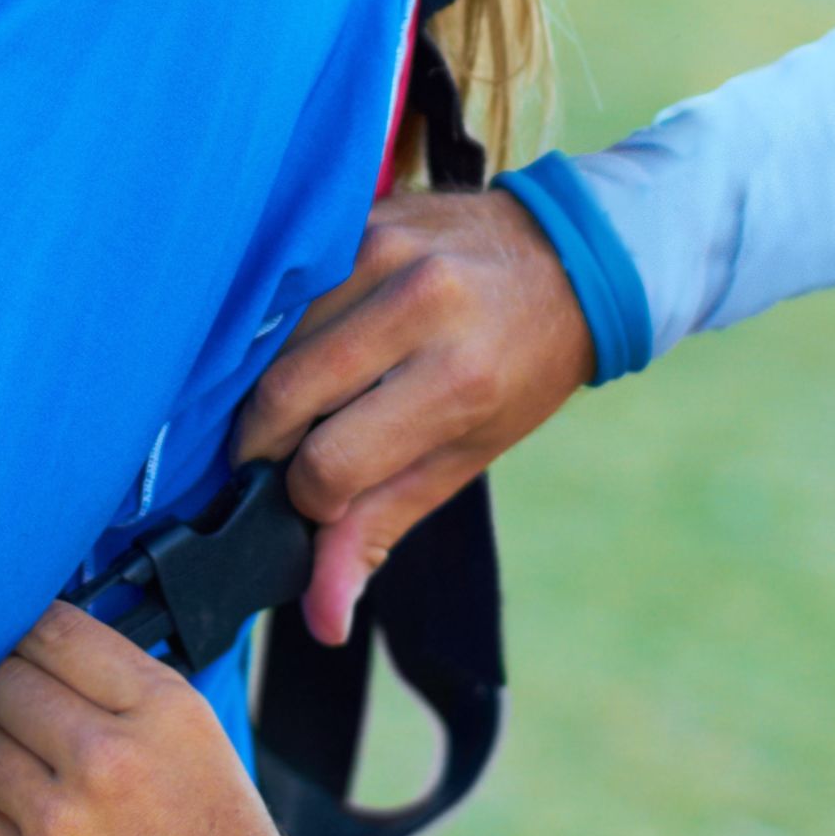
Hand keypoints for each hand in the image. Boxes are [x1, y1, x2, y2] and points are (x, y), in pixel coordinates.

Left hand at [0, 604, 307, 835]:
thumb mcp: (199, 745)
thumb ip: (126, 696)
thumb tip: (43, 654)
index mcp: (161, 709)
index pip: (51, 630)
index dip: (18, 633)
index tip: (11, 645)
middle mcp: (108, 757)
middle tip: (10, 722)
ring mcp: (62, 823)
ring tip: (22, 789)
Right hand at [236, 188, 594, 644]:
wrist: (570, 255)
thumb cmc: (520, 371)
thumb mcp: (468, 457)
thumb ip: (381, 528)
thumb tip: (320, 618)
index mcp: (458, 379)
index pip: (329, 464)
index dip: (309, 498)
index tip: (321, 498)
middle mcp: (419, 305)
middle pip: (282, 399)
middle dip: (264, 447)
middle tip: (281, 461)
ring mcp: (385, 250)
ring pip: (271, 342)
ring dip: (268, 389)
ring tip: (299, 408)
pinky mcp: (361, 217)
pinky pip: (286, 291)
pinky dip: (278, 335)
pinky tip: (301, 353)